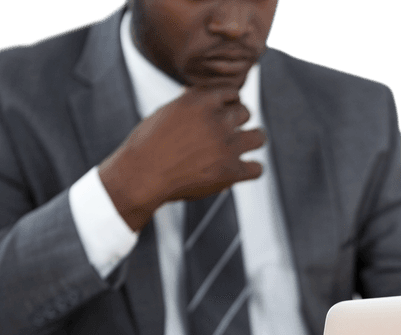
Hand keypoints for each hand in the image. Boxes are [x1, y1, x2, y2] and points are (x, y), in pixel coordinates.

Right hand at [98, 87, 265, 231]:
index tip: (223, 113)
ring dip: (252, 140)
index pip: (231, 92)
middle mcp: (218, 119)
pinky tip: (243, 170)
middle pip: (246, 113)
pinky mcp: (231, 171)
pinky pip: (257, 168)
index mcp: (201, 100)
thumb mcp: (166, 112)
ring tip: (241, 148)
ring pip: (259, 137)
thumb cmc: (148, 145)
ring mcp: (227, 145)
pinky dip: (252, 169)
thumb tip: (195, 94)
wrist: (142, 175)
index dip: (228, 103)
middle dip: (238, 121)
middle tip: (227, 134)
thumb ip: (189, 103)